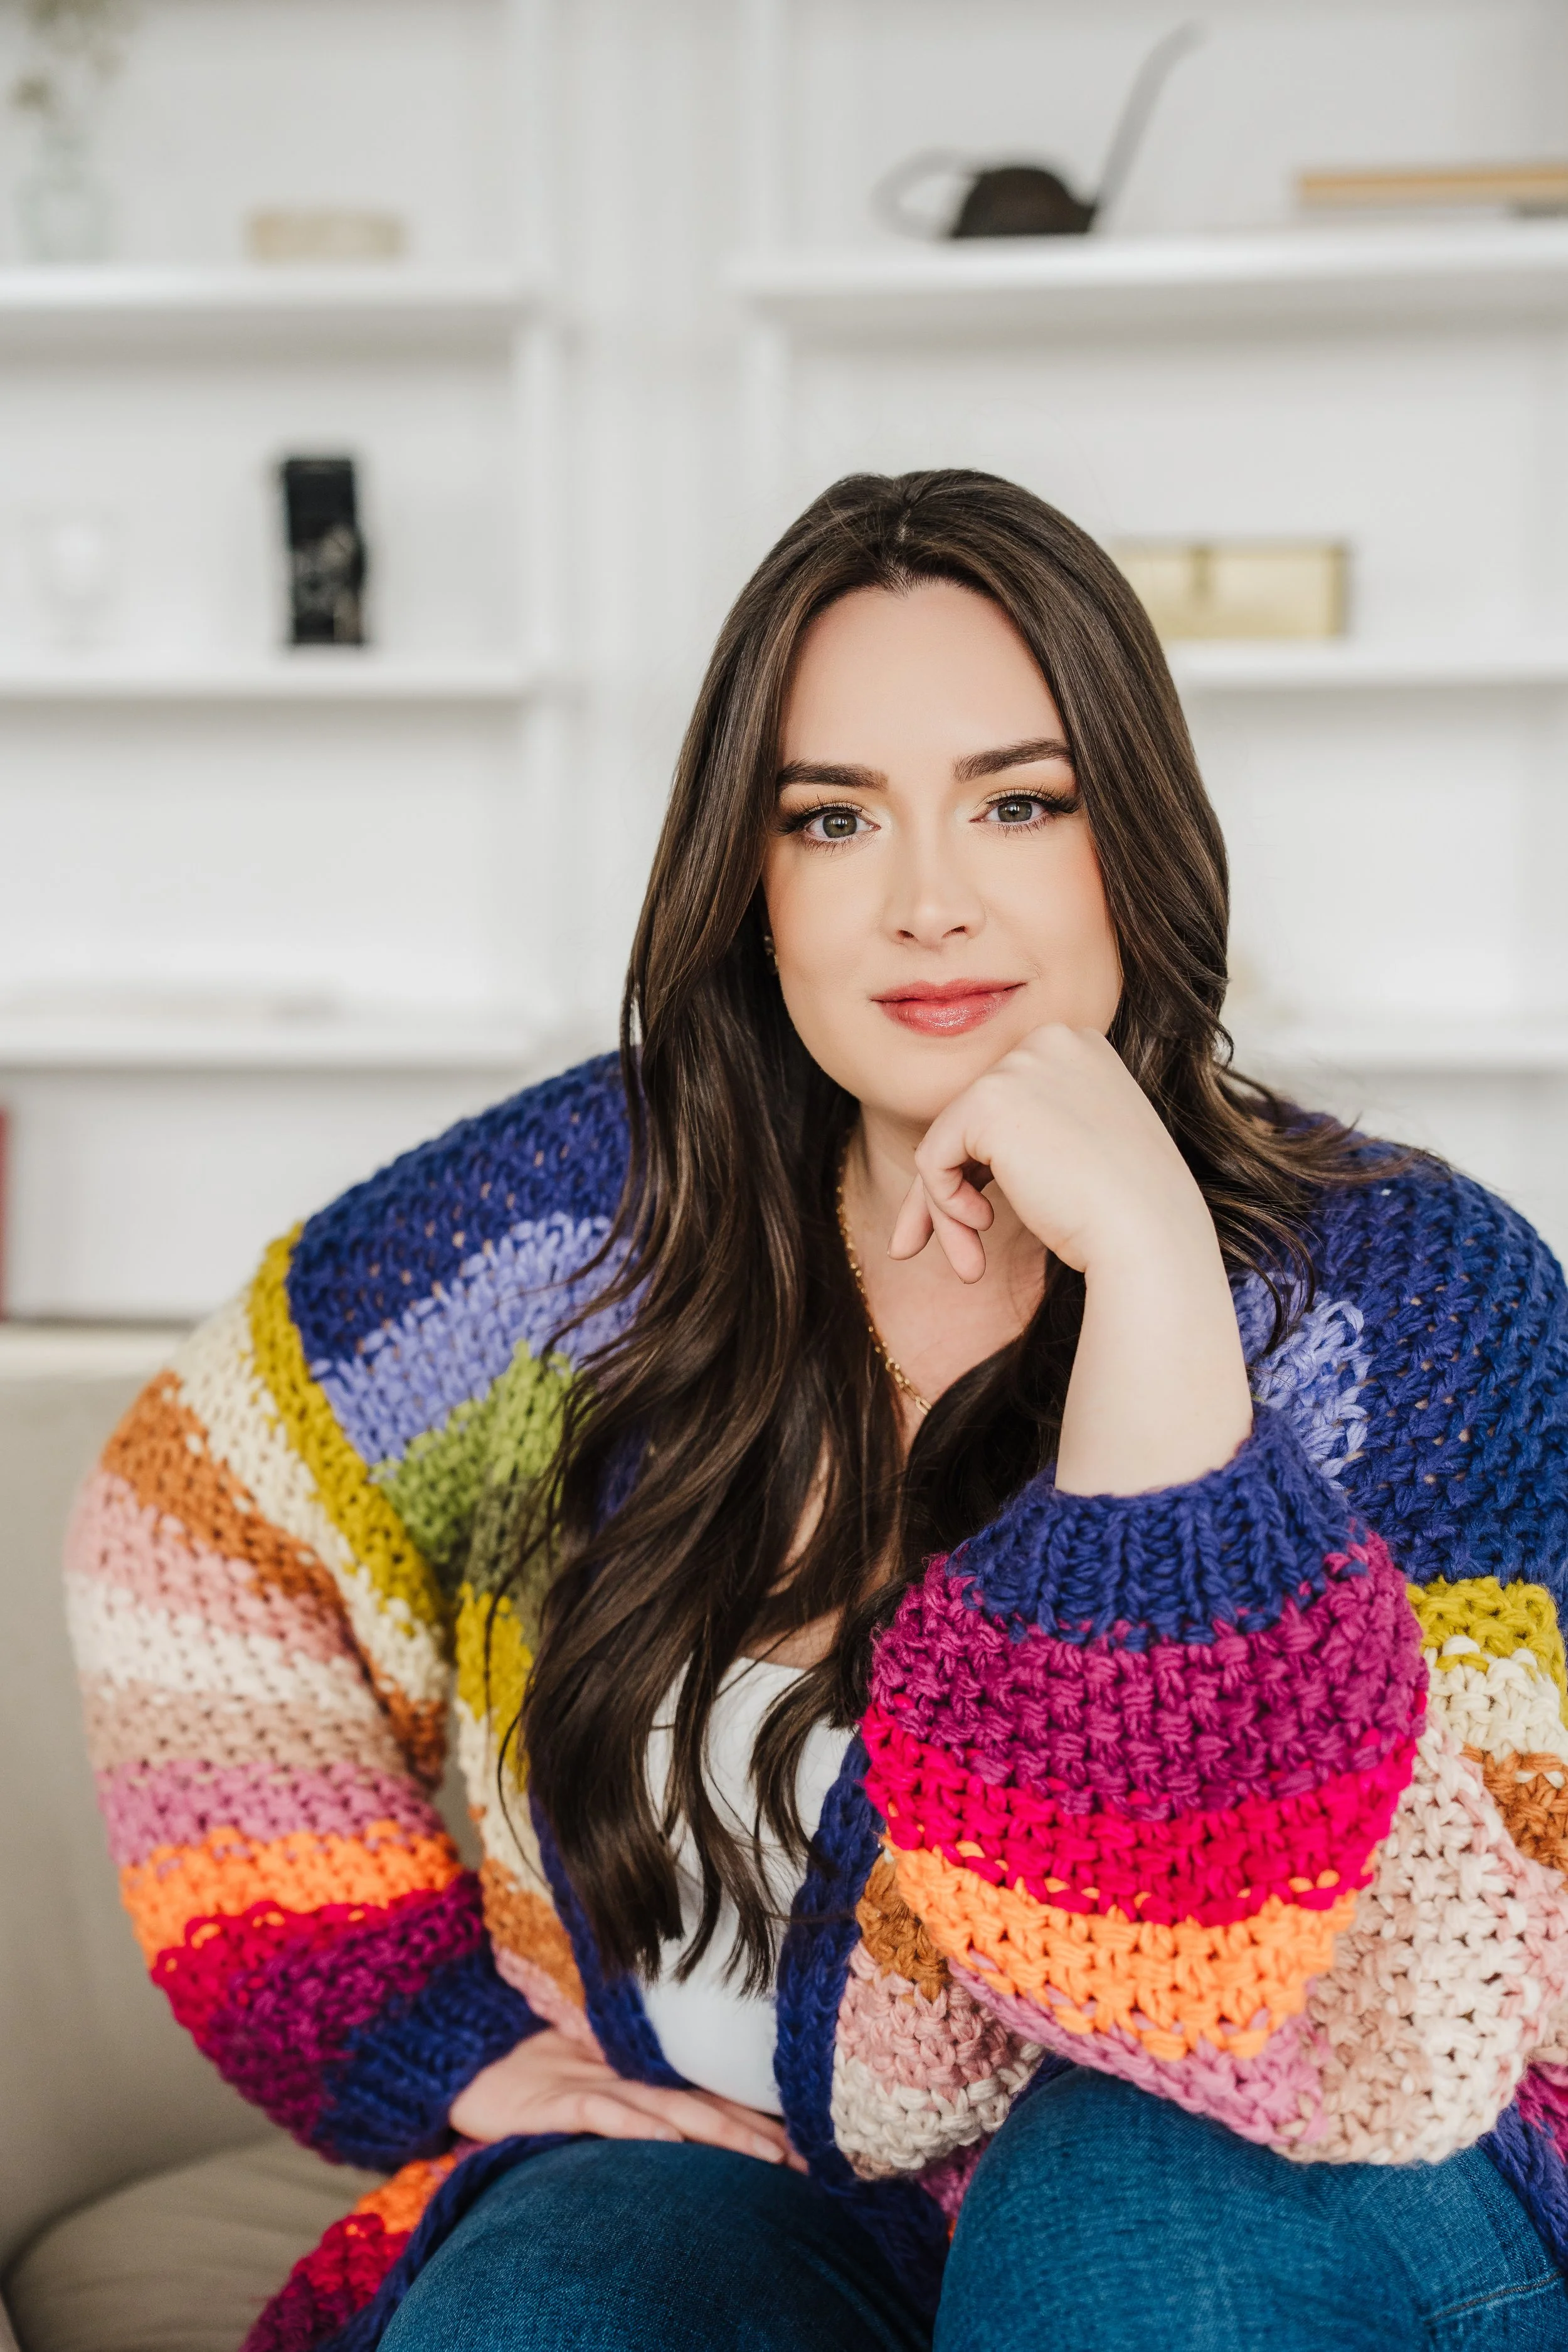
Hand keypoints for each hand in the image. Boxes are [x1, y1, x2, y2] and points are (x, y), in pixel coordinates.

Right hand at [448, 2028, 805, 2170]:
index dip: (756, 2119)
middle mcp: (628, 2079)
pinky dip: (638, 2128)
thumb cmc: (534, 2076)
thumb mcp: (592, 2088)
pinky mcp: (559, 2102)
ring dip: (720, 2132)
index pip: (708, 2097)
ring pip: (670, 2109)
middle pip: (703, 2104)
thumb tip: (684, 2129)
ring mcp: (596, 2086)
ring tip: (765, 2155)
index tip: (803, 2147)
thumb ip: (637, 2099)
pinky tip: (670, 2143)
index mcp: (639, 2077)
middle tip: (805, 2158)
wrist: (467, 2060)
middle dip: (756, 2133)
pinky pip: (605, 2115)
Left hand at [889, 1024, 1209, 1284]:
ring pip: (948, 1142)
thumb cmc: (1129, 1211)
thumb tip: (960, 1162)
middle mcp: (1049, 1041)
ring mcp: (1018, 1066)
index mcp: (1080, 1048)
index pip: (1005, 1105)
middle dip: (957, 1190)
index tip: (991, 1216)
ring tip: (970, 1263)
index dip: (989, 1166)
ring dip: (949, 1208)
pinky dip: (944, 1203)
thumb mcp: (1080, 1152)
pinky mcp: (988, 1102)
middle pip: (971, 1121)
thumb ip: (1028, 1136)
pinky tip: (982, 1225)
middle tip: (967, 1250)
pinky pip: (932, 1158)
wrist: (1150, 1237)